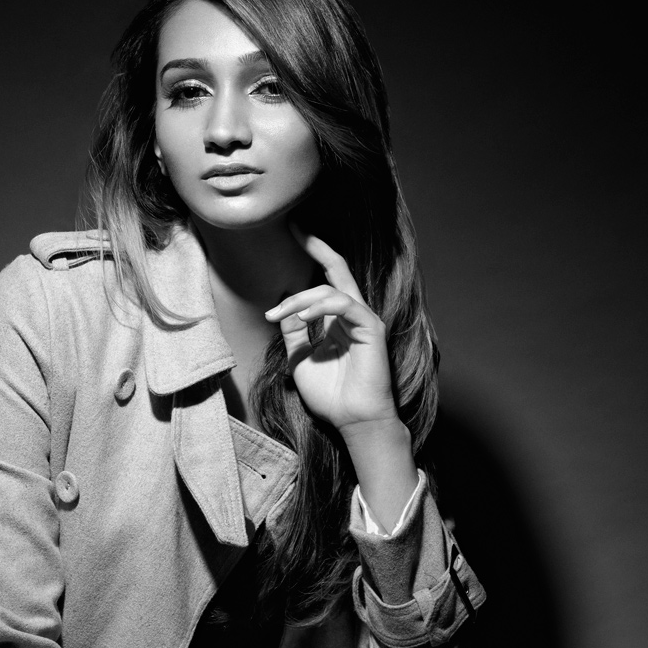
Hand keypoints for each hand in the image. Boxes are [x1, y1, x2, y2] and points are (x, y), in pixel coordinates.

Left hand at [267, 224, 417, 525]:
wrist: (352, 420)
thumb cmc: (331, 395)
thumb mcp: (301, 360)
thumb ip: (294, 333)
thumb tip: (282, 308)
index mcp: (336, 319)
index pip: (325, 280)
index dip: (311, 256)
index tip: (289, 236)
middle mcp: (351, 313)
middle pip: (337, 268)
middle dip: (316, 246)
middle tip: (293, 227)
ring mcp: (363, 319)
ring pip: (331, 290)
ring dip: (299, 298)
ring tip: (277, 313)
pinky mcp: (370, 328)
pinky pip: (344, 305)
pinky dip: (320, 307)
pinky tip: (301, 316)